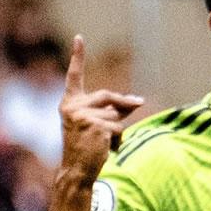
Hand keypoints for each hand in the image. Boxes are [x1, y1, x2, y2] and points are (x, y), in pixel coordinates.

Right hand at [58, 35, 142, 182]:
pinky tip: (106, 150)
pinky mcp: (96, 126)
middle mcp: (73, 107)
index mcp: (69, 104)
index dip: (77, 57)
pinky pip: (118, 128)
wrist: (76, 172)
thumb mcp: (94, 125)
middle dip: (126, 102)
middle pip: (108, 96)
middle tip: (141, 102)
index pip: (74, 76)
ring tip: (105, 144)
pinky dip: (117, 140)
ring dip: (118, 129)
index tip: (79, 38)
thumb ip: (110, 110)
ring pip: (115, 115)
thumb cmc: (85, 150)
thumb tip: (136, 101)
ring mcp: (84, 116)